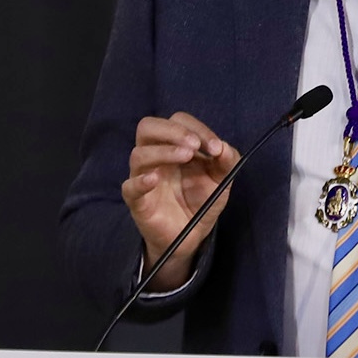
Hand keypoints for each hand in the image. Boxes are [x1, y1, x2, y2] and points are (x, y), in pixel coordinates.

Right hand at [121, 112, 239, 291]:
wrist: (193, 235)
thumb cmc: (202, 200)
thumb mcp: (222, 179)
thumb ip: (228, 160)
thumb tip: (223, 147)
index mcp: (175, 145)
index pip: (177, 121)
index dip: (196, 128)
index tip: (215, 147)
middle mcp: (155, 156)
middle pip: (148, 126)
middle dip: (173, 131)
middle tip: (194, 145)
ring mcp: (143, 177)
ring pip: (138, 154)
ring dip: (163, 152)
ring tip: (185, 157)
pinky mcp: (137, 201)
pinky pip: (129, 187)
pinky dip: (140, 181)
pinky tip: (154, 179)